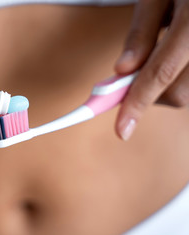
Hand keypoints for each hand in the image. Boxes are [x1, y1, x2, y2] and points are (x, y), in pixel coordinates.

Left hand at [115, 0, 188, 139]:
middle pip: (178, 93)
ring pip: (188, 91)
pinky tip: (178, 54)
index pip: (161, 73)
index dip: (138, 103)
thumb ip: (140, 33)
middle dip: (148, 93)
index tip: (122, 130)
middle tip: (131, 77)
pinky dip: (181, 76)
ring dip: (165, 85)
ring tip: (162, 51)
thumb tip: (122, 72)